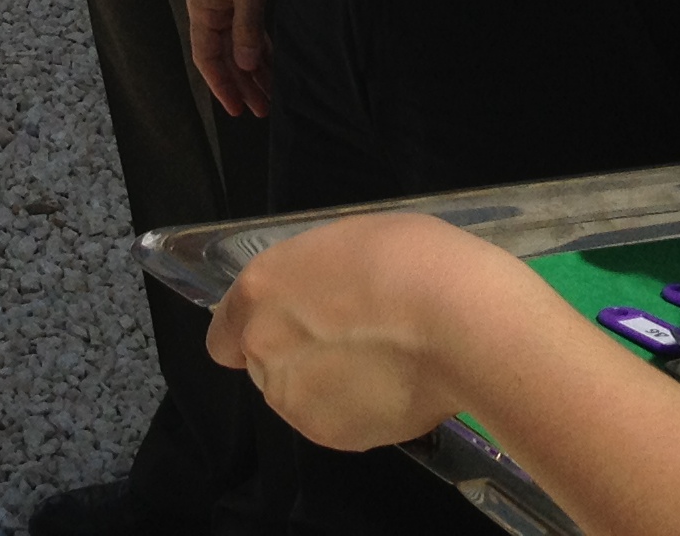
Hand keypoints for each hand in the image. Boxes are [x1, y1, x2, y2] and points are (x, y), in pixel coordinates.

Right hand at [187, 0, 280, 115]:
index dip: (222, 86)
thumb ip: (247, 29)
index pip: (208, 58)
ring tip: (273, 93)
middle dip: (243, 83)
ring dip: (254, 68)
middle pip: (224, 55)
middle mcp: (210, 7)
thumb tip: (246, 66)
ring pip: (238, 44)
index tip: (237, 112)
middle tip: (263, 110)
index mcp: (202, 7)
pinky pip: (249, 28)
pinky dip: (261, 47)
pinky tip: (275, 63)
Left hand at [210, 214, 528, 453]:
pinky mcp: (333, 436)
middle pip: (264, 366)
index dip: (252, 333)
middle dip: (297, 357)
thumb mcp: (345, 243)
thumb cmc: (409, 258)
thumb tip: (319, 307)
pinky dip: (358, 411)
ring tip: (382, 365)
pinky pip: (335, 422)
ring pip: (298, 399)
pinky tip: (396, 387)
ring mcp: (295, 399)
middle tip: (352, 340)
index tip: (289, 327)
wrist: (456, 320)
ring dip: (326, 387)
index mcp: (260, 291)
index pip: (223, 335)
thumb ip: (312, 282)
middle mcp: (264, 350)